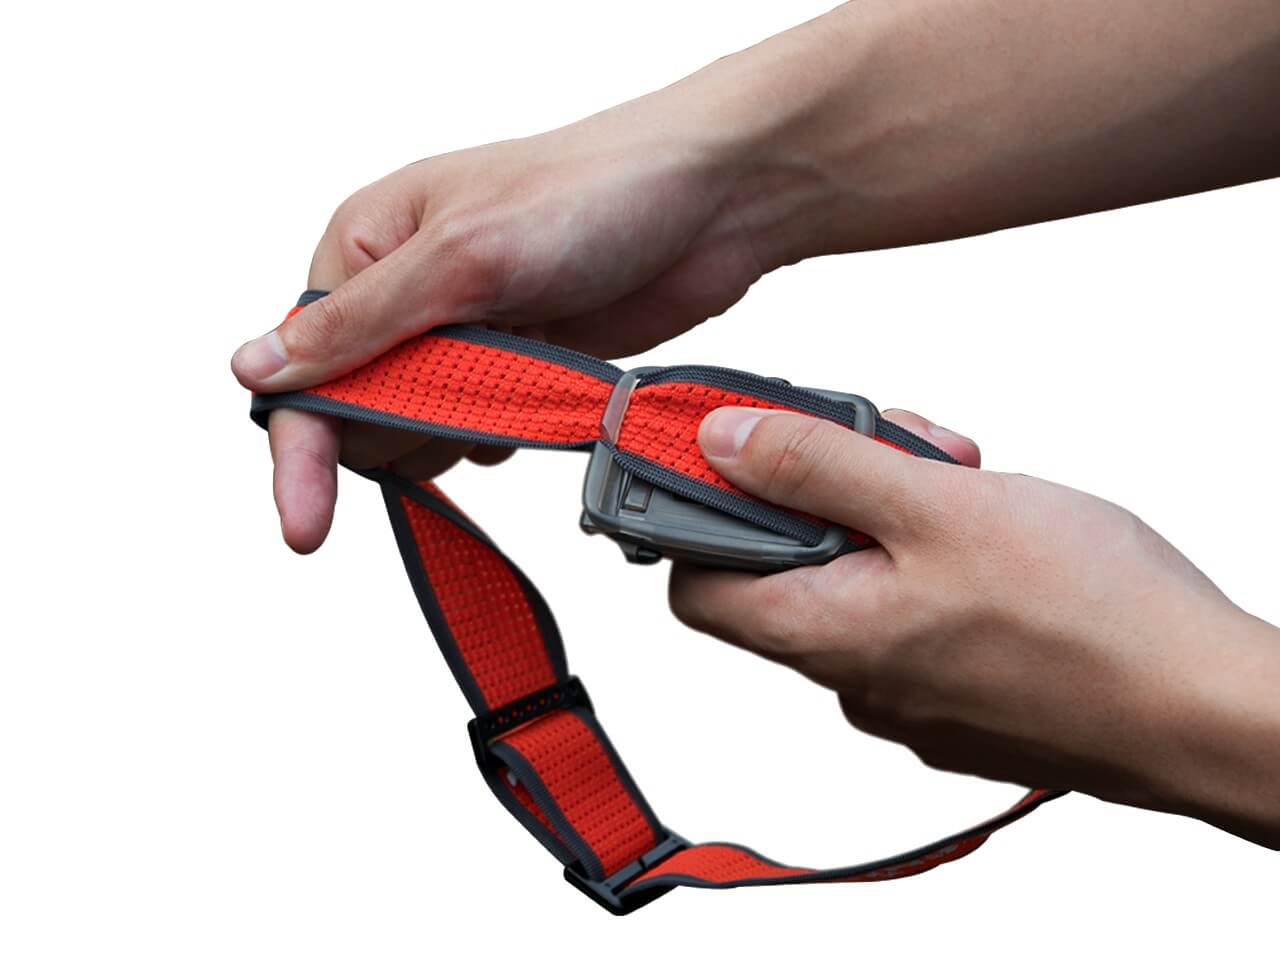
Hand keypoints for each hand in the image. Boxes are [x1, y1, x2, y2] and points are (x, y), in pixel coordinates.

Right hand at [232, 86, 780, 551]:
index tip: (304, 526)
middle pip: (359, 409)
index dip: (302, 448)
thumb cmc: (591, 192)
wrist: (711, 201)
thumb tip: (257, 369)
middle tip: (472, 391)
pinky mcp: (520, 362)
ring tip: (516, 375)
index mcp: (366, 245)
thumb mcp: (462, 257)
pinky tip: (539, 395)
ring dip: (461, 427)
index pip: (304, 366)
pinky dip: (506, 429)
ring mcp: (467, 331)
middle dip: (406, 424)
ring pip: (422, 428)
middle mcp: (406, 291)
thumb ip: (361, 326)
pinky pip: (482, 429)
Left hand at [669, 407, 1279, 846]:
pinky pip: (914, 608)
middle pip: (788, 564)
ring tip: (965, 480)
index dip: (700, 512)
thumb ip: (817, 467)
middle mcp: (851, 678)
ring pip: (861, 576)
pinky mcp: (960, 690)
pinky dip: (934, 555)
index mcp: (823, 636)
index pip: (696, 584)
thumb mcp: (936, 507)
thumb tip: (719, 442)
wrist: (1206, 709)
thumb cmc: (1087, 618)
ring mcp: (909, 691)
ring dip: (895, 511)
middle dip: (830, 486)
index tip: (736, 448)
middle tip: (897, 446)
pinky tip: (994, 529)